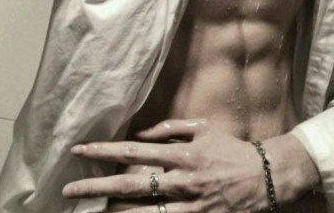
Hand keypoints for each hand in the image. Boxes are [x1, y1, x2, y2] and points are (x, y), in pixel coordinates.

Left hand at [62, 119, 270, 211]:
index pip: (133, 150)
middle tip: (69, 189)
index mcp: (181, 153)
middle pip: (130, 186)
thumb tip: (140, 133)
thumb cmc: (230, 148)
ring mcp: (189, 206)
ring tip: (88, 212)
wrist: (264, 177)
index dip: (104, 150)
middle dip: (96, 187)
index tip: (80, 150)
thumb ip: (170, 129)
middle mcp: (181, 181)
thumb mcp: (202, 128)